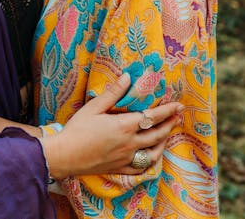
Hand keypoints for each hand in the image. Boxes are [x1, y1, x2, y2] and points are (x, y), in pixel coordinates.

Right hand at [41, 74, 182, 178]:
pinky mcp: (120, 168)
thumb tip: (127, 77)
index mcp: (124, 126)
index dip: (167, 111)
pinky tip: (152, 156)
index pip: (152, 116)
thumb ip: (113, 92)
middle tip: (178, 117)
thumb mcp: (94, 107)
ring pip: (153, 152)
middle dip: (169, 124)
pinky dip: (151, 160)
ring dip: (163, 142)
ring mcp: (126, 158)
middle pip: (156, 134)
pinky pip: (141, 167)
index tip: (179, 105)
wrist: (65, 155)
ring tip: (168, 134)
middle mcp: (130, 143)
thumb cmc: (78, 128)